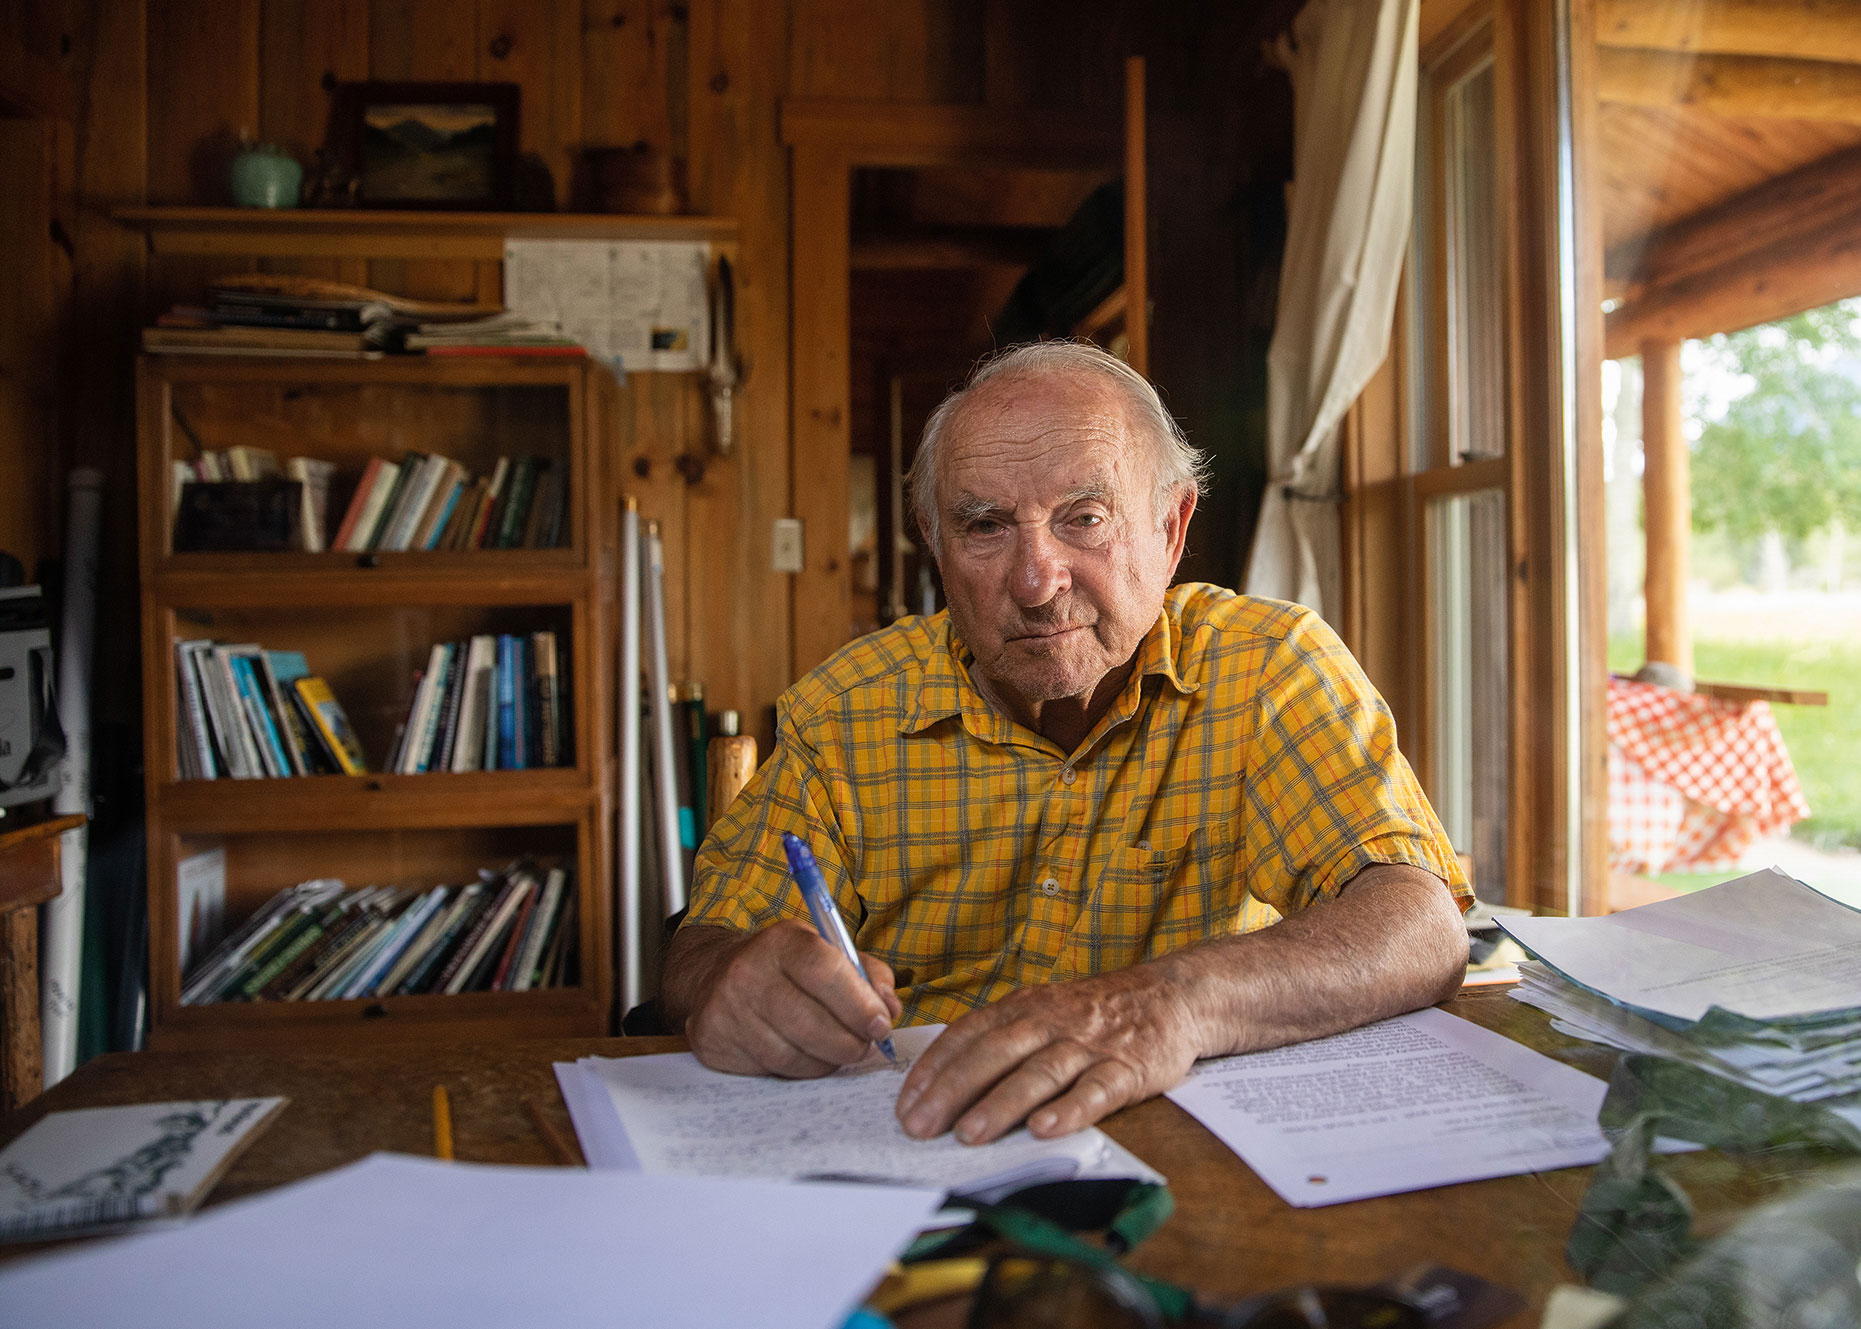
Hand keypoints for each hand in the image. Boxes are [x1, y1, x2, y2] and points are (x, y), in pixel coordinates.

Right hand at [683, 920, 902, 1077]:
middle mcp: (748, 972)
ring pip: (791, 1056)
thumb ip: (868, 975)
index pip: (825, 971)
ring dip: (826, 1061)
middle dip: (848, 1043)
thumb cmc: (785, 967)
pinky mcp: (714, 1042)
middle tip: (866, 1046)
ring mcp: (727, 1009)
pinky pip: (770, 1070)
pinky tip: (804, 1055)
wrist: (715, 977)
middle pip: (808, 1023)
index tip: (881, 1025)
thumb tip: (890, 1009)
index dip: (859, 1004)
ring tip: (837, 1051)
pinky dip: (799, 1070)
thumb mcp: (827, 952)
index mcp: (782, 942)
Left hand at [895, 968, 1204, 1144]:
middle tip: (920, 1127)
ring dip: (1001, 1104)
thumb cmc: (1093, 1013)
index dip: (933, 1070)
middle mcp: (1050, 1022)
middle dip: (952, 1091)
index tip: (905, 1105)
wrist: (1170, 996)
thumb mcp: (1041, 1010)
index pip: (967, 1036)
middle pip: (993, 1054)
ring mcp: (1088, 1045)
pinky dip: (1069, 1111)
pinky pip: (1094, 1091)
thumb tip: (943, 1083)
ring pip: (1038, 1073)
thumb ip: (999, 1039)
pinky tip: (1044, 1130)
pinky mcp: (1126, 1068)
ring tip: (969, 1134)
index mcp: (1023, 1008)